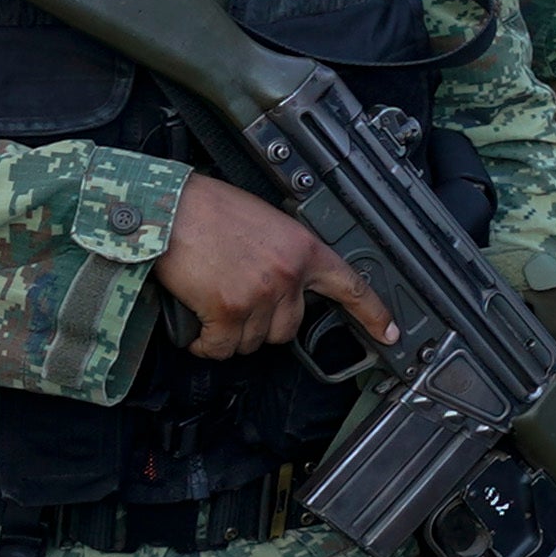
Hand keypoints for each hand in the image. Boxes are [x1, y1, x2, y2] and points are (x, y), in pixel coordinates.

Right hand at [160, 173, 389, 361]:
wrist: (168, 209)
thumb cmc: (207, 210)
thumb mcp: (264, 222)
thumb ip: (284, 254)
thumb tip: (285, 284)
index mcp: (302, 248)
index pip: (349, 286)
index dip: (372, 313)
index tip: (388, 333)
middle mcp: (287, 273)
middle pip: (287, 329)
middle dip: (261, 323)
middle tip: (236, 299)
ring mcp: (260, 294)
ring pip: (252, 341)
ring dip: (230, 333)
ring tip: (211, 303)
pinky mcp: (229, 310)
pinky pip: (222, 347)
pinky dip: (206, 344)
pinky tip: (198, 327)